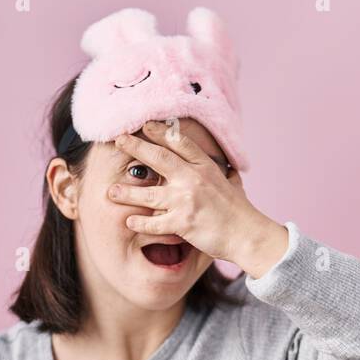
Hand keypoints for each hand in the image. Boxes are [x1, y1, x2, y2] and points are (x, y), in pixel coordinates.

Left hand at [109, 120, 289, 276]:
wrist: (248, 235)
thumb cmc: (241, 212)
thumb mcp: (233, 184)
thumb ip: (225, 174)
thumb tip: (228, 170)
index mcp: (206, 167)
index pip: (180, 143)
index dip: (161, 132)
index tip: (145, 125)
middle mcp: (194, 179)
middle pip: (159, 158)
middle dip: (136, 147)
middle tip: (119, 140)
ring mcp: (187, 200)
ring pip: (149, 193)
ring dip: (128, 192)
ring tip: (111, 191)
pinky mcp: (183, 222)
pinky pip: (155, 223)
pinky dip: (141, 223)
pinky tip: (129, 222)